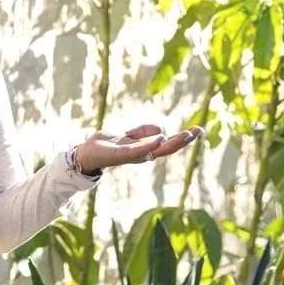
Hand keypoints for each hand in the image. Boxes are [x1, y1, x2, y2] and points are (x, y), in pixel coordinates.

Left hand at [74, 123, 203, 173]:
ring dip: (172, 143)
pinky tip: (161, 138)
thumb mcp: (127, 136)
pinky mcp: (120, 154)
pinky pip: (137, 150)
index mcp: (144, 150)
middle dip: (183, 141)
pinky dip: (150, 145)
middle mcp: (141, 155)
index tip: (198, 130)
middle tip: (198, 132)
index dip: (183, 139)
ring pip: (155, 150)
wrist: (84, 154)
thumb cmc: (105, 146)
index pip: (167, 144)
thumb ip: (142, 133)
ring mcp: (131, 155)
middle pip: (166, 149)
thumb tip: (162, 129)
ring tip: (186, 135)